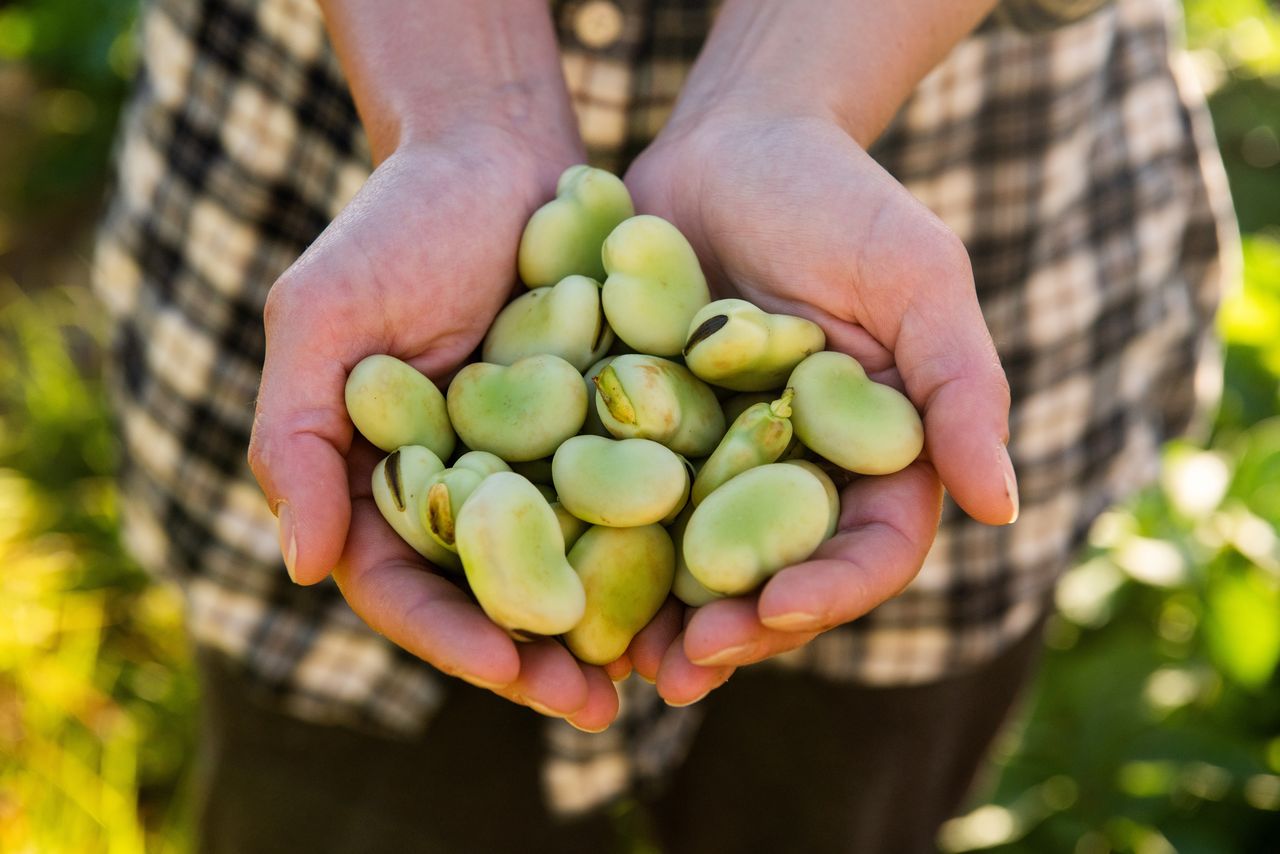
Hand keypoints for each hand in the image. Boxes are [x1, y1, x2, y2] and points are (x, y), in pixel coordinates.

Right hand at [247, 134, 618, 730]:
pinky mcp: (606, 429)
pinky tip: (703, 584)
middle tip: (590, 707)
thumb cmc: (394, 225)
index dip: (448, 635)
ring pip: (571, 562)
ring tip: (661, 675)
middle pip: (494, 592)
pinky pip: (634, 498)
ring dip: (610, 624)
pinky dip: (662, 545)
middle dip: (537, 656)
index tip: (505, 673)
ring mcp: (538, 463)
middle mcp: (463, 485)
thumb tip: (304, 568)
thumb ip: (300, 437)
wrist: (496, 151)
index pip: (403, 582)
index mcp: (383, 480)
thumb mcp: (322, 317)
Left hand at [622, 109, 1016, 703]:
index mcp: (873, 455)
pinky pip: (620, 505)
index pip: (869, 549)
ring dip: (660, 619)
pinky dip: (595, 548)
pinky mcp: (644, 435)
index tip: (776, 608)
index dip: (830, 590)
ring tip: (617, 664)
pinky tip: (558, 583)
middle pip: (775, 575)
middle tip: (684, 668)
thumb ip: (958, 387)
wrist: (731, 142)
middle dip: (736, 627)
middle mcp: (795, 473)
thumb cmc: (839, 200)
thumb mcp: (916, 279)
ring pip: (693, 562)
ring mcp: (715, 461)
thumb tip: (1003, 507)